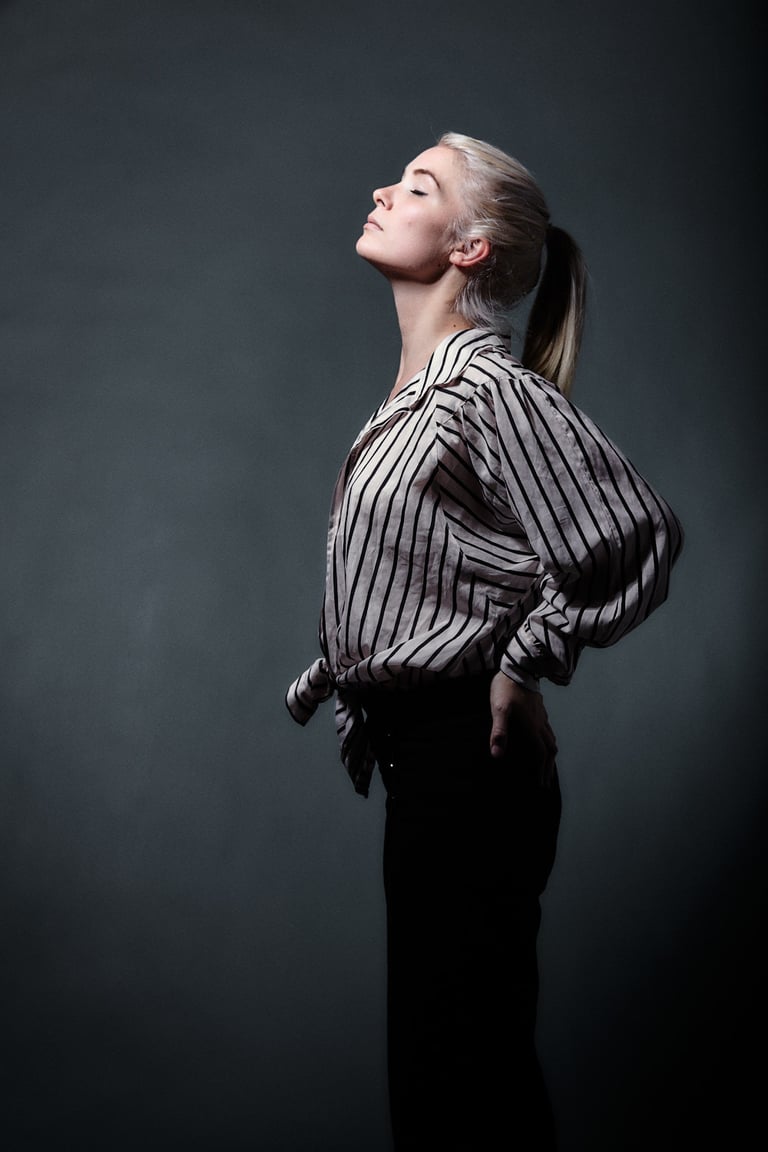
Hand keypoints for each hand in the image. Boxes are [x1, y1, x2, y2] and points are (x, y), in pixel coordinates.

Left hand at [489, 671, 557, 786]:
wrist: (518, 667)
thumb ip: (499, 732)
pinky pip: (548, 729)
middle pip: (550, 750)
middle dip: (549, 767)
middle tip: (546, 780)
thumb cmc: (506, 689)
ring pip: (551, 739)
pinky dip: (548, 740)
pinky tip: (542, 738)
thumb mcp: (499, 711)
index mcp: (531, 728)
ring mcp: (541, 715)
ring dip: (550, 754)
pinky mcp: (540, 708)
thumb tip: (497, 755)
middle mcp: (540, 724)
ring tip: (547, 764)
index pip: (540, 754)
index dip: (541, 770)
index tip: (541, 784)